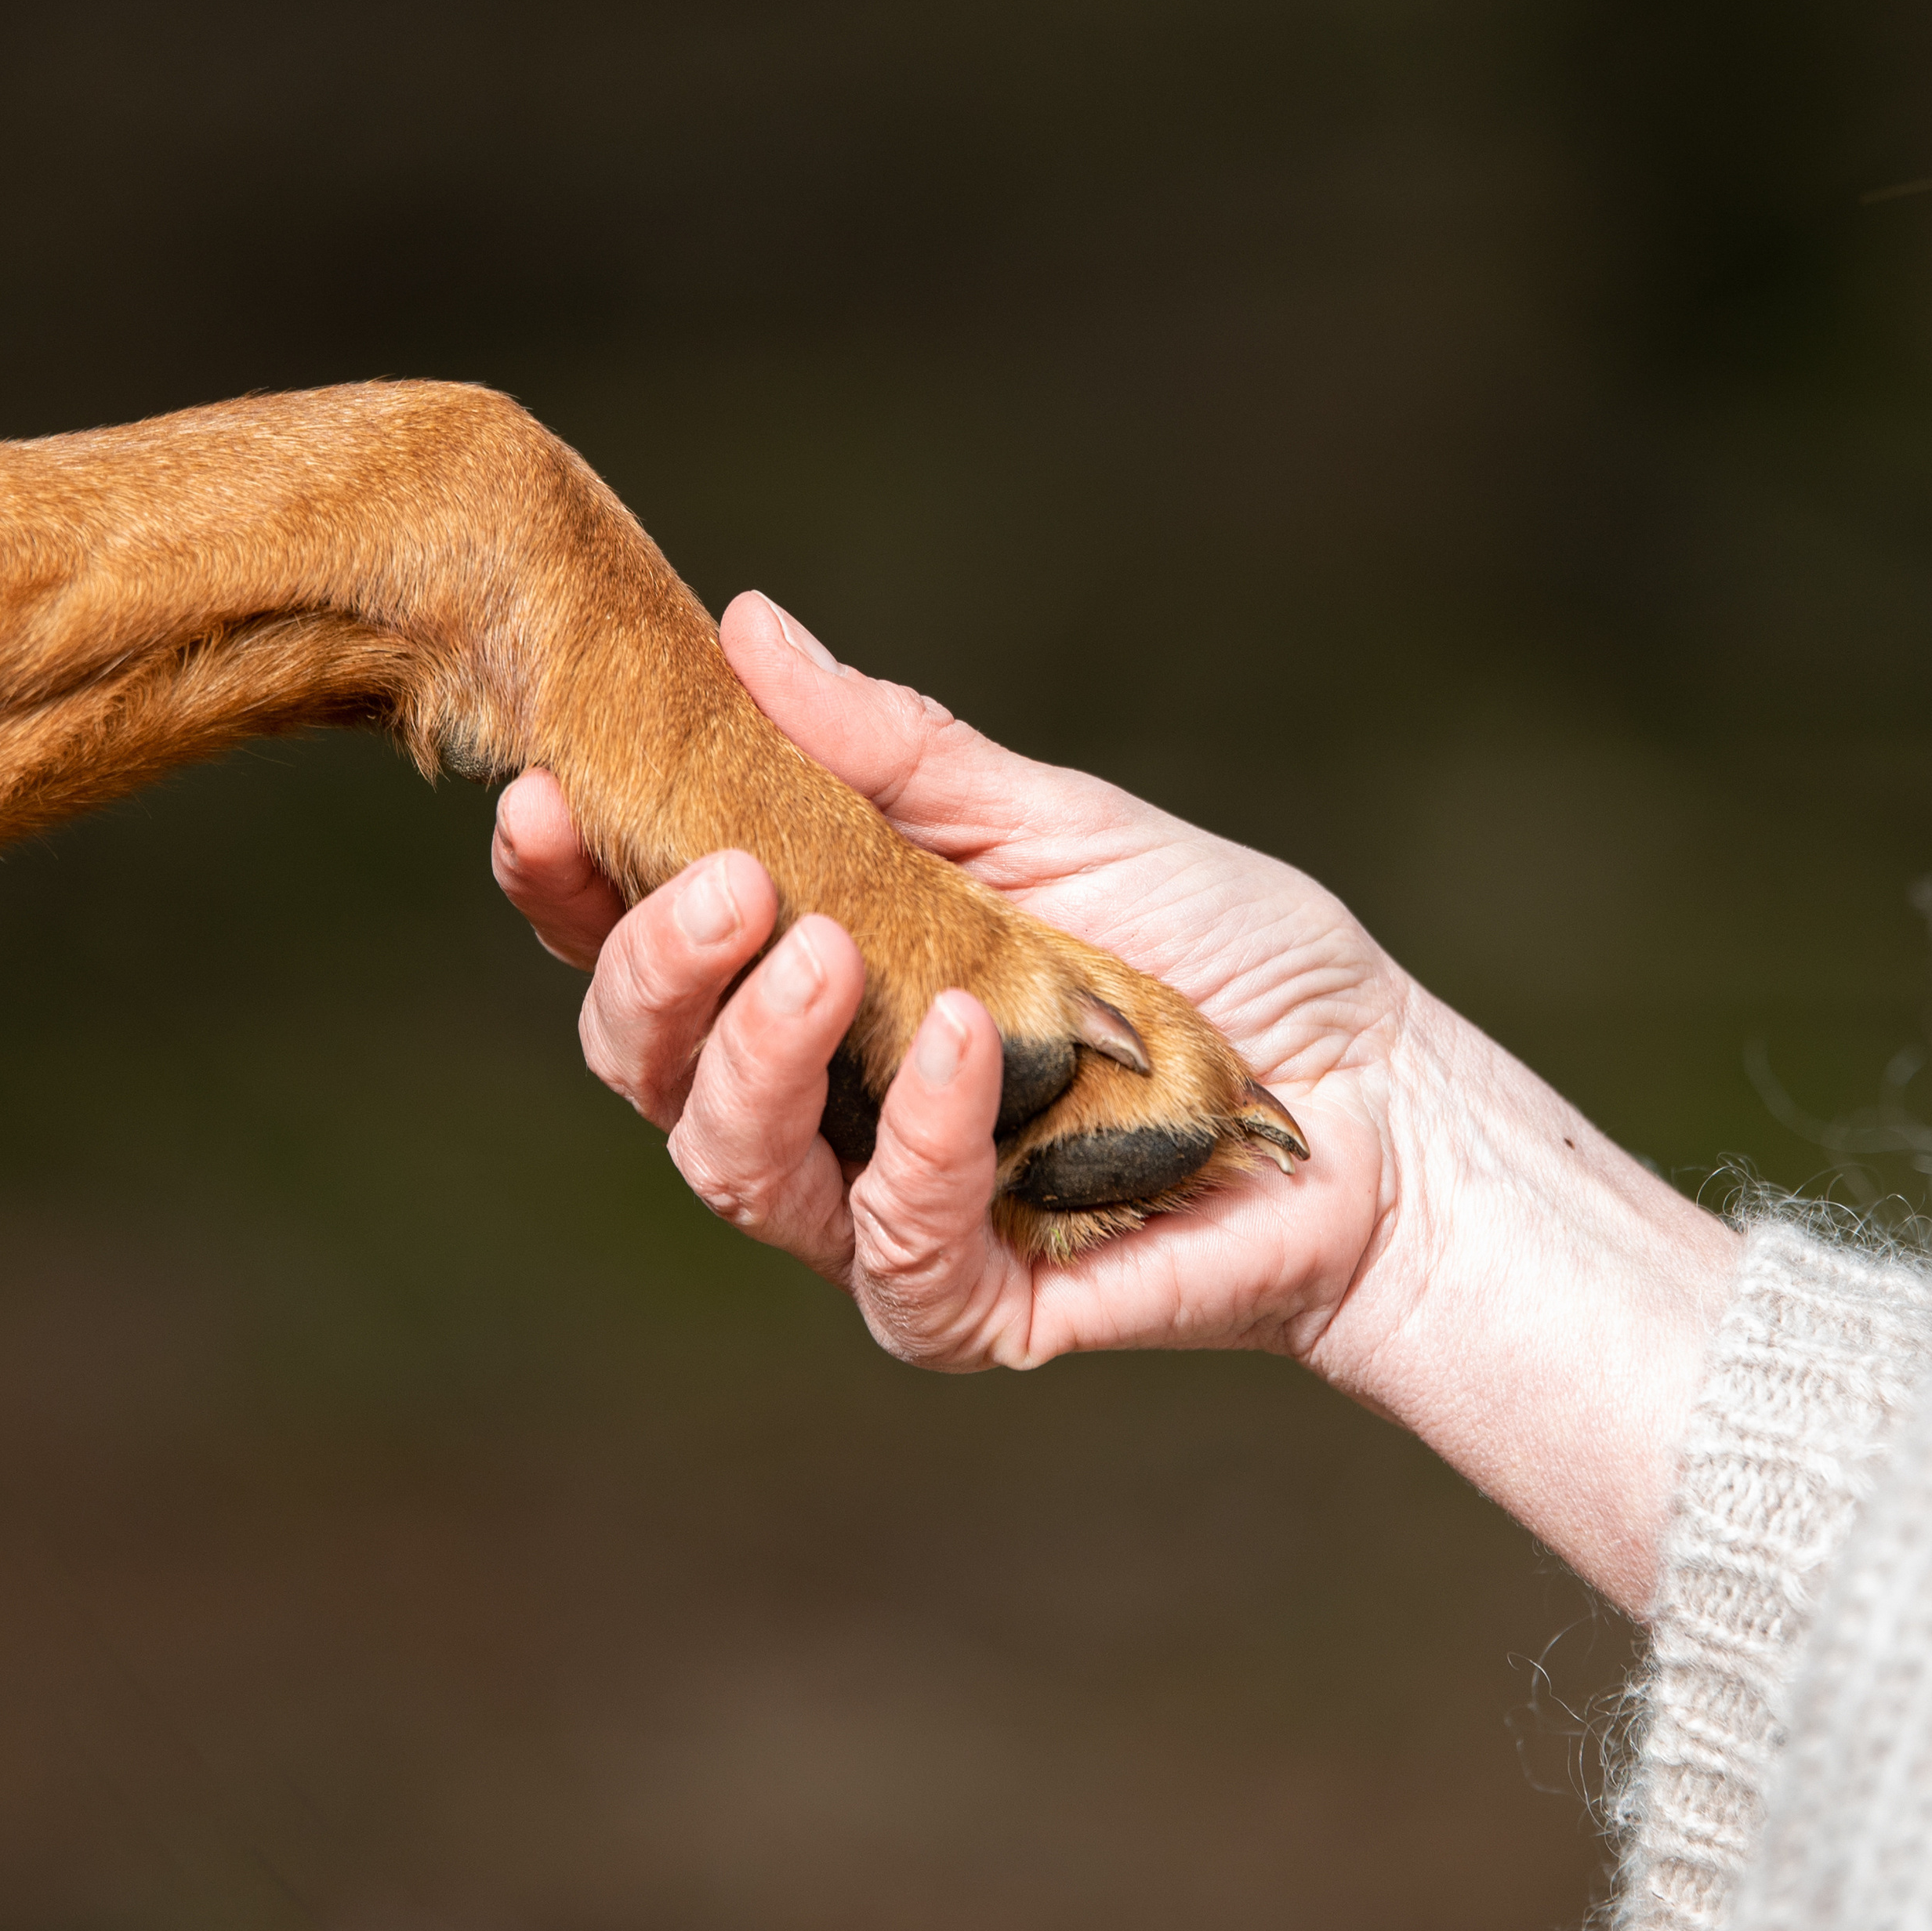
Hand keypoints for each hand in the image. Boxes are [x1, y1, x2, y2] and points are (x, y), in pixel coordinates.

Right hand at [494, 593, 1739, 1614]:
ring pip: (726, 1166)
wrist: (1384, 1095)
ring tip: (817, 954)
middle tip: (722, 886)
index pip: (648, 937)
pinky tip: (964, 1052)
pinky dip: (912, 1148)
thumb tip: (745, 629)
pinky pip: (887, 1252)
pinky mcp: (971, 1301)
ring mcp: (885, 1207)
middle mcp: (824, 1095)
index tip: (547, 794)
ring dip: (749, 1057)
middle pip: (649, 1060)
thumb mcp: (1056, 823)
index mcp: (821, 969)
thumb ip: (896, 759)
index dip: (572, 881)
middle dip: (653, 972)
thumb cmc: (1223, 953)